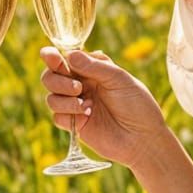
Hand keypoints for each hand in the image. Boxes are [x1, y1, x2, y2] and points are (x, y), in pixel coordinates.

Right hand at [39, 46, 169, 171]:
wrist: (142, 137)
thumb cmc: (137, 104)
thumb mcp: (119, 79)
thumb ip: (94, 66)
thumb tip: (69, 55)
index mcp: (90, 71)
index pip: (64, 60)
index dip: (52, 57)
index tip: (50, 56)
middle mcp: (80, 86)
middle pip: (50, 77)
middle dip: (58, 80)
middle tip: (77, 87)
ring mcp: (76, 106)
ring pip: (51, 98)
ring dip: (64, 99)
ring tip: (86, 104)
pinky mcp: (75, 125)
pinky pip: (58, 117)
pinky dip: (68, 115)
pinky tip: (87, 116)